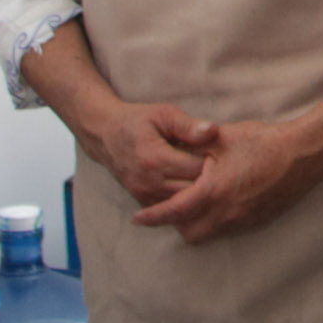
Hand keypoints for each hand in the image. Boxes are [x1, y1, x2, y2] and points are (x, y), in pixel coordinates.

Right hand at [85, 102, 216, 207]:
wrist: (105, 134)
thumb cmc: (139, 121)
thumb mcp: (164, 114)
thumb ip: (188, 125)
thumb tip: (213, 131)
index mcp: (154, 158)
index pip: (197, 169)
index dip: (213, 161)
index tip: (217, 152)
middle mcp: (148, 181)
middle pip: (193, 190)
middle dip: (208, 179)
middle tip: (216, 166)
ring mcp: (143, 193)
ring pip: (184, 204)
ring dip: (197, 192)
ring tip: (203, 175)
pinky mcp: (142, 201)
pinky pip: (171, 209)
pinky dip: (184, 200)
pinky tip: (190, 186)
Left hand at [132, 117, 322, 244]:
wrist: (306, 154)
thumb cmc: (265, 142)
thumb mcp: (223, 139)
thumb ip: (194, 148)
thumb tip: (174, 151)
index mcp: (214, 191)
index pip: (174, 211)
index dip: (153, 216)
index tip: (138, 218)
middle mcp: (227, 212)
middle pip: (189, 232)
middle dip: (177, 223)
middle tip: (171, 206)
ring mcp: (245, 218)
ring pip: (210, 233)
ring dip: (198, 223)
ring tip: (197, 203)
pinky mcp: (259, 219)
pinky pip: (230, 228)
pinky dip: (219, 220)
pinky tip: (223, 200)